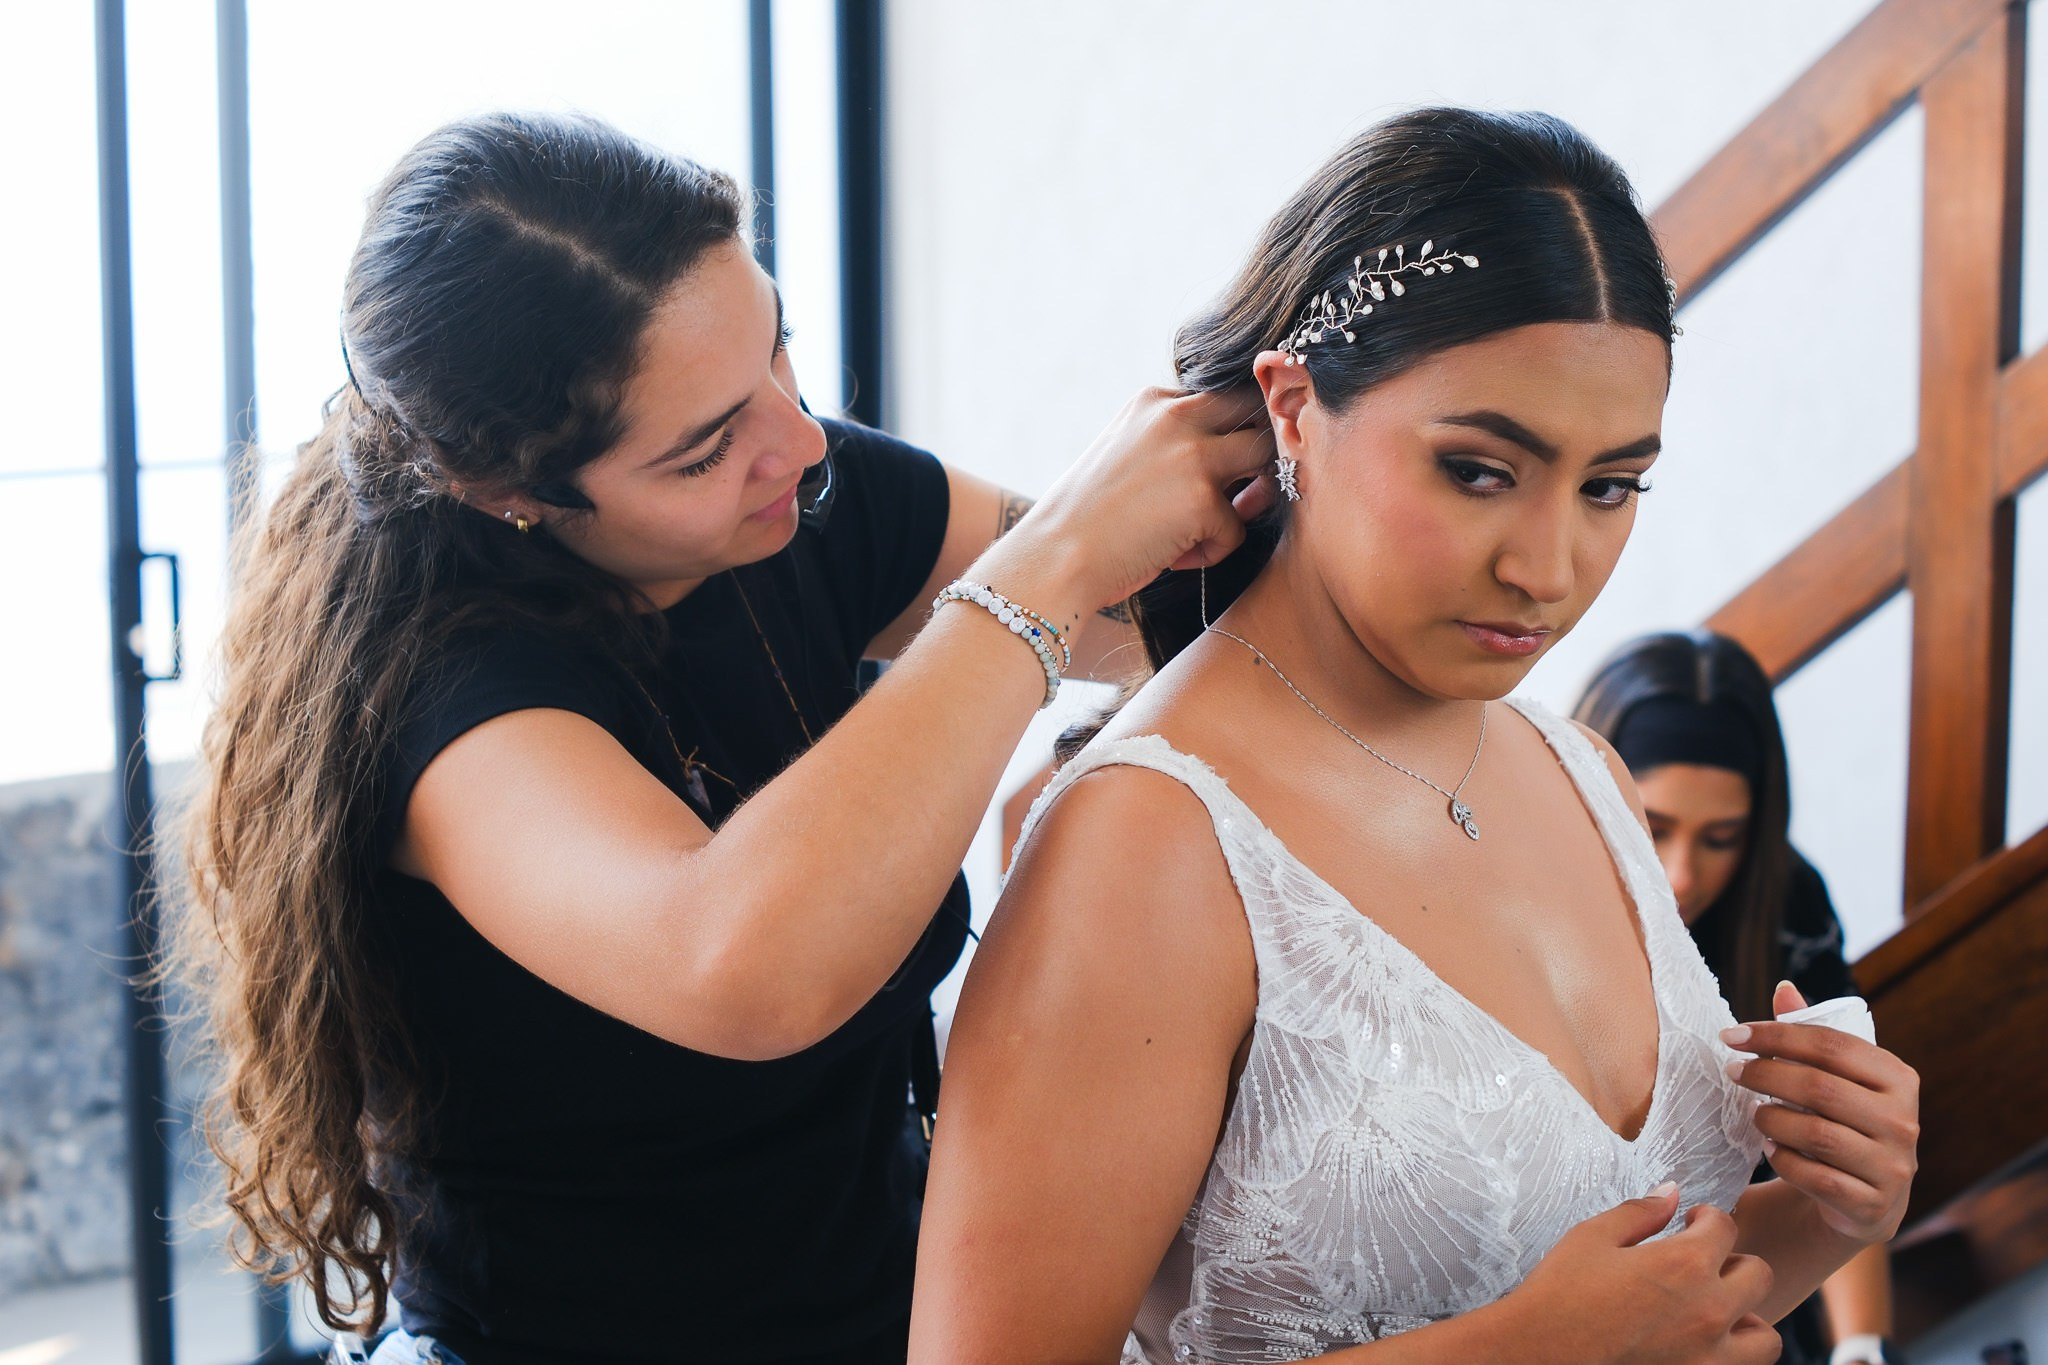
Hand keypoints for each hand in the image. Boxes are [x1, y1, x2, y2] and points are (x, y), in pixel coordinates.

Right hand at [980, 386, 1274, 617]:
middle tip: (1234, 495)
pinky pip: (1238, 527)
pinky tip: (1172, 558)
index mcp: (1154, 400)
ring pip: (1265, 461)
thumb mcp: (1128, 455)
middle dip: (1256, 454)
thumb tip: (1248, 473)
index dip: (1229, 438)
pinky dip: (1212, 550)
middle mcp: (1176, 415)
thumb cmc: (1088, 519)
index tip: (1209, 475)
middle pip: (1256, 415)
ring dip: (1249, 498)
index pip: (1223, 400)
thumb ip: (1176, 446)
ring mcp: (1193, 455)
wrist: (1054, 558)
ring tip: (1203, 528)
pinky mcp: (1204, 500)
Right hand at [1504, 1184, 1779, 1363]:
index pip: (1725, 1227)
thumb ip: (1640, 1213)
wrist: (1538, 1353)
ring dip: (1745, 1315)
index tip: (1690, 1223)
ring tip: (1713, 1309)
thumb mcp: (1592, 1237)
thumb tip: (1670, 1193)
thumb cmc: (1559, 1293)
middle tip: (1701, 1264)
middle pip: (1756, 1273)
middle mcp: (1709, 1309)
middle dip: (1732, 1260)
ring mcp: (1710, 1354)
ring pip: (1764, 1333)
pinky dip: (1734, 1354)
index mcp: (1684, 1263)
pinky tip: (1704, 1342)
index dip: (1706, 1218)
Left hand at [1723, 982, 1919, 1243]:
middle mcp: (1903, 1121)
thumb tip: (1784, 989)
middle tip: (1733, 1072)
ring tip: (1754, 1114)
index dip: (1776, 1035)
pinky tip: (1770, 1149)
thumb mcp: (1835, 1077)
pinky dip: (1783, 1160)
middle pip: (1820, 1087)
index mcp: (1897, 1077)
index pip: (1831, 1044)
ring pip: (1816, 1134)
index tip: (1731, 1035)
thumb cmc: (1842, 1121)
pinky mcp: (1872, 1205)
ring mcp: (1893, 1166)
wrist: (1864, 1197)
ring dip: (1771, 1120)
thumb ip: (1812, 1034)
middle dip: (1765, 1075)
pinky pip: (1815, 1177)